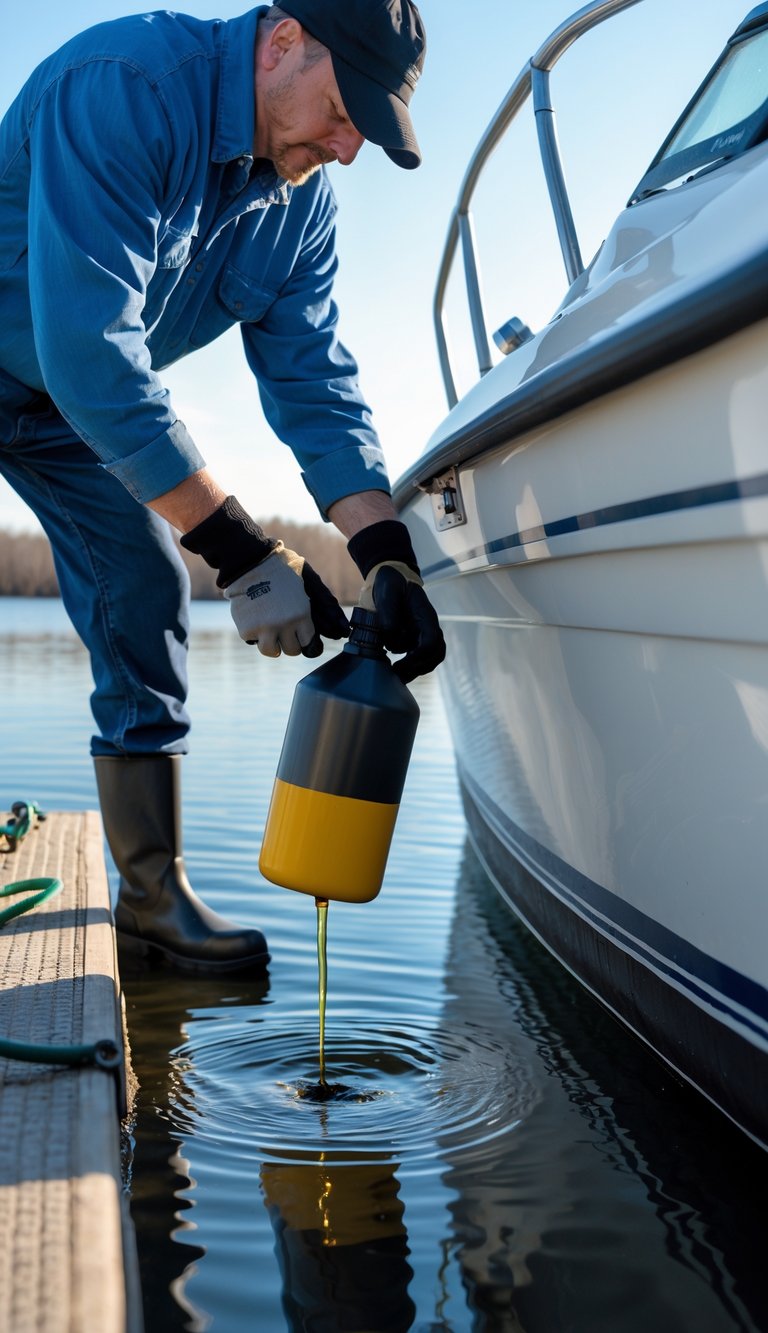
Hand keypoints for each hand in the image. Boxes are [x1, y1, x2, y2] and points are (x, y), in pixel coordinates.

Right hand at [180, 496, 348, 657]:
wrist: (249, 561)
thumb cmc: (282, 569)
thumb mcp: (309, 580)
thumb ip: (324, 603)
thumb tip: (341, 630)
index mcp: (302, 614)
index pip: (309, 644)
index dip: (305, 639)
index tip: (300, 634)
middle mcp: (285, 624)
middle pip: (293, 650)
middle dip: (289, 640)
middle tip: (283, 626)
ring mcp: (265, 629)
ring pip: (272, 651)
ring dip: (271, 643)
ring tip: (269, 628)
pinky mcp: (247, 629)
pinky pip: (253, 641)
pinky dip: (253, 632)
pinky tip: (254, 616)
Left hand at [348, 520, 445, 683]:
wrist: (392, 579)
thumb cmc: (392, 584)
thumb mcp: (388, 593)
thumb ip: (389, 613)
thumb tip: (390, 635)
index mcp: (426, 616)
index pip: (432, 641)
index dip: (420, 656)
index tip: (403, 663)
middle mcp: (428, 628)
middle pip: (435, 655)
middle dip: (418, 668)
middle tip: (397, 676)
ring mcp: (423, 635)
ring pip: (429, 660)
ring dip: (415, 671)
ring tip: (396, 676)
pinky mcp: (414, 640)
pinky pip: (418, 659)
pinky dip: (410, 668)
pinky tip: (395, 671)